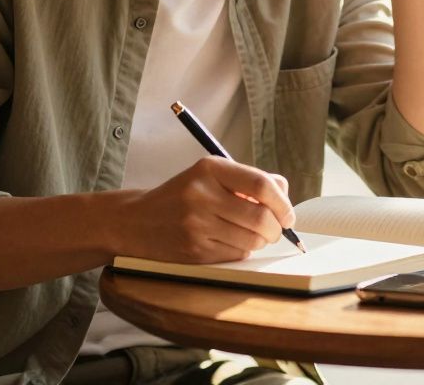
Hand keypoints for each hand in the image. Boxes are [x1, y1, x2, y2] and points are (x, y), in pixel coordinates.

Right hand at [116, 157, 294, 263]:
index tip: (288, 214)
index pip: (261, 185)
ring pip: (252, 239)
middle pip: (261, 217)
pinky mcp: (193, 250)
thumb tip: (285, 192)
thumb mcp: (210, 176)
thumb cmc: (181, 196)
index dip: (283, 203)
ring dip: (260, 241)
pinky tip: (229, 242)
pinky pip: (236, 254)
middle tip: (276, 230)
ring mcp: (196, 224)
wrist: (135, 221)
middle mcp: (201, 194)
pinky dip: (242, 250)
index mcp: (209, 169)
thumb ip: (248, 180)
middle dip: (277, 228)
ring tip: (252, 235)